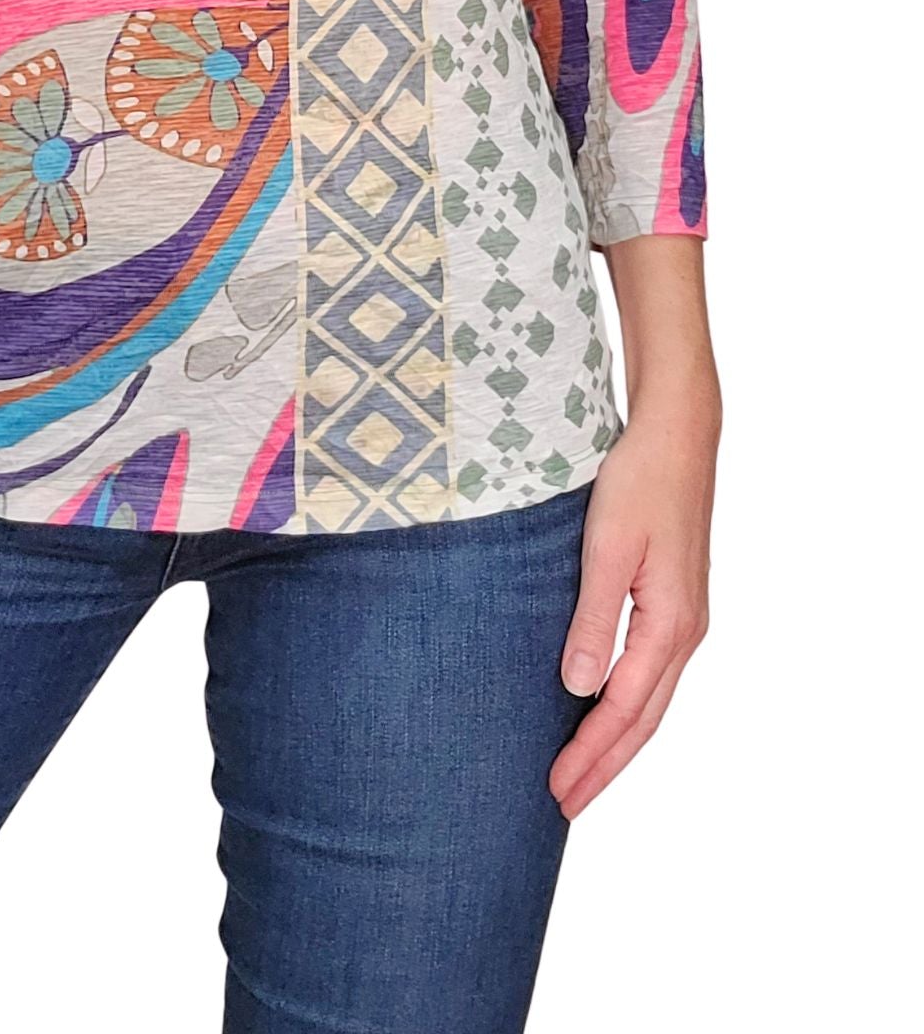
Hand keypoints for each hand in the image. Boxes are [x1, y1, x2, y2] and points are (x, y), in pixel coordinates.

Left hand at [549, 397, 717, 817]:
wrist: (677, 436)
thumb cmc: (638, 483)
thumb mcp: (605, 549)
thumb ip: (593, 619)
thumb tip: (577, 689)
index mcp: (670, 625)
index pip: (624, 710)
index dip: (591, 755)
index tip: (557, 791)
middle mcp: (685, 632)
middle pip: (643, 719)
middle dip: (603, 766)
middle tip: (562, 805)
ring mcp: (684, 620)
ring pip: (649, 700)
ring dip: (615, 742)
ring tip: (580, 776)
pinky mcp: (673, 603)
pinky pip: (650, 673)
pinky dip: (625, 706)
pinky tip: (601, 712)